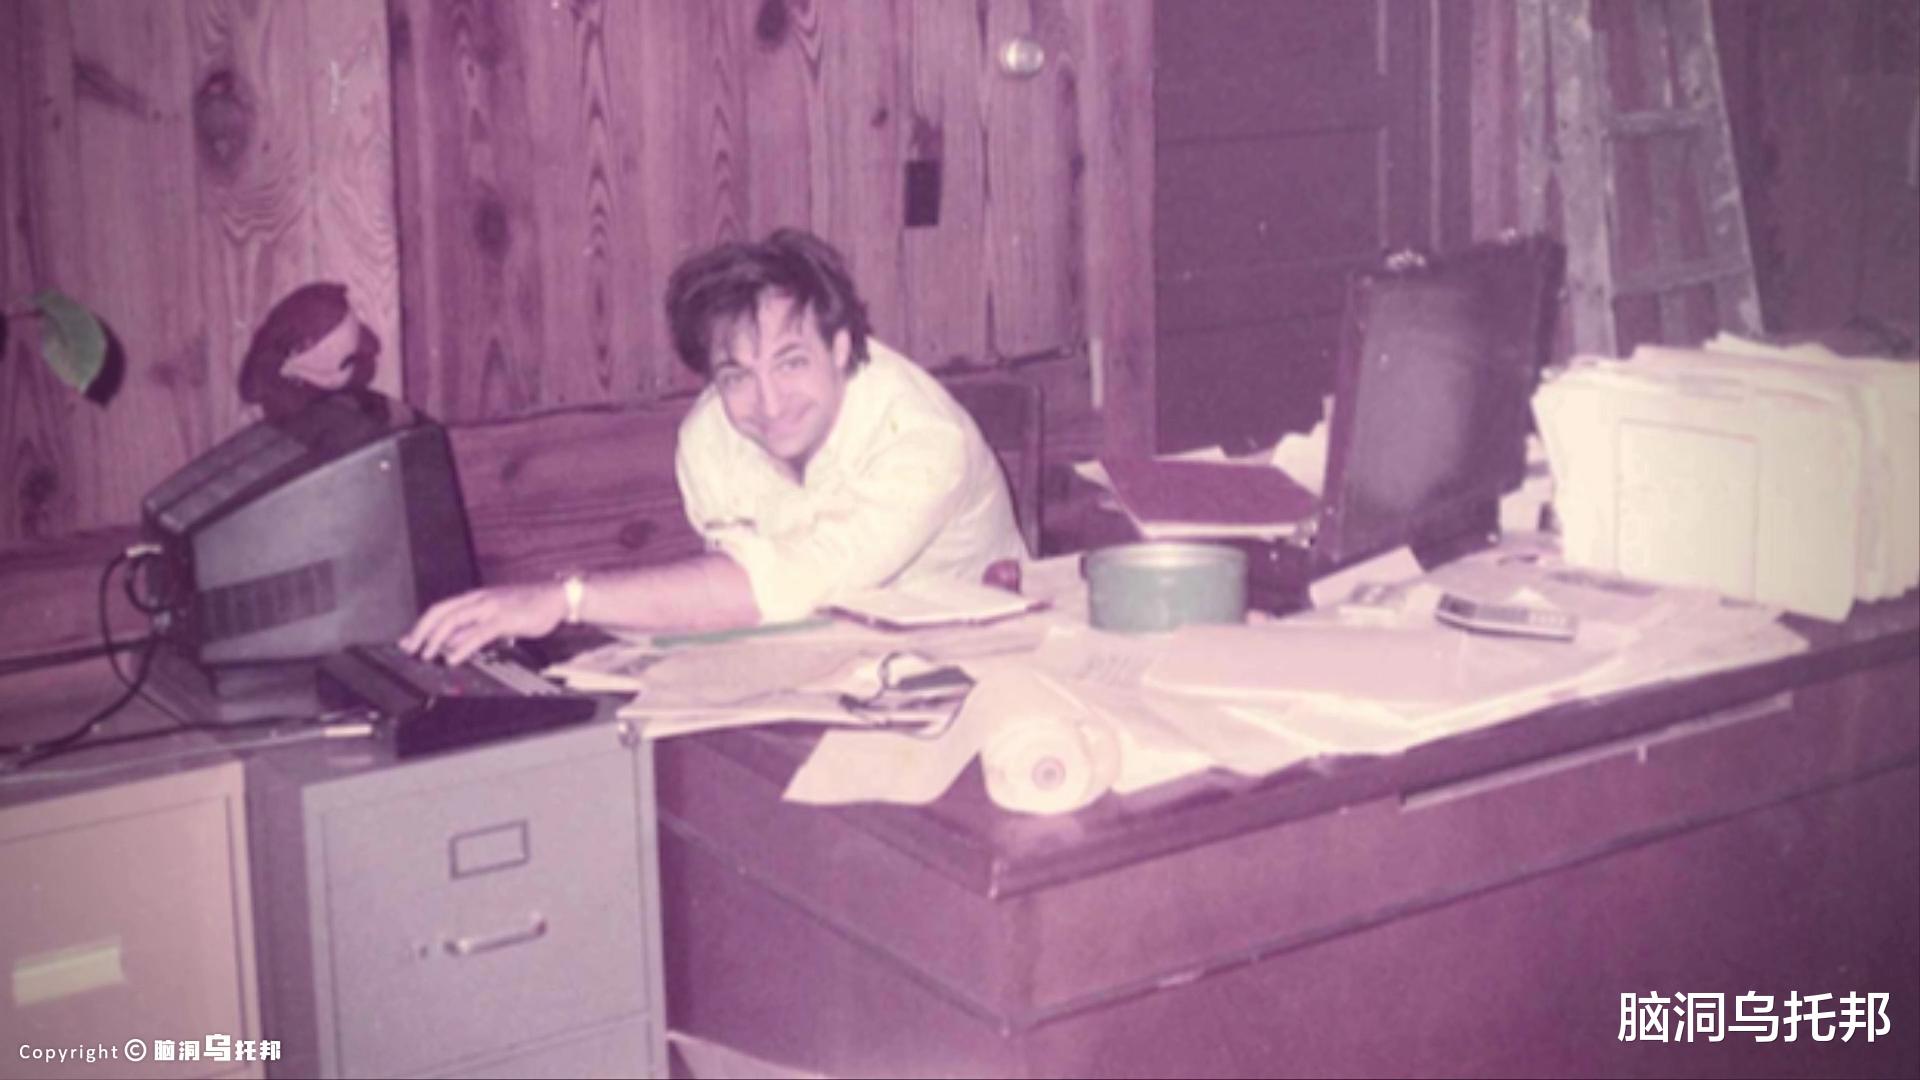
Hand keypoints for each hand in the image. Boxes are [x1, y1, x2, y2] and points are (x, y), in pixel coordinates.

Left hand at [399, 582, 565, 665]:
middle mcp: (478, 599)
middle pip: (440, 612)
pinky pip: (477, 633)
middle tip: (409, 650)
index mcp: (475, 598)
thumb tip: (453, 642)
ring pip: (454, 620)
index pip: (439, 608)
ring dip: (436, 639)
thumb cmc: (529, 606)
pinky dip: (462, 646)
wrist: (557, 597)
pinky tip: (453, 657)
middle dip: (421, 632)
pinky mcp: (504, 619)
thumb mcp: (495, 616)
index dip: (420, 625)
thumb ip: (474, 627)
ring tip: (426, 655)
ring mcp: (490, 608)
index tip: (407, 641)